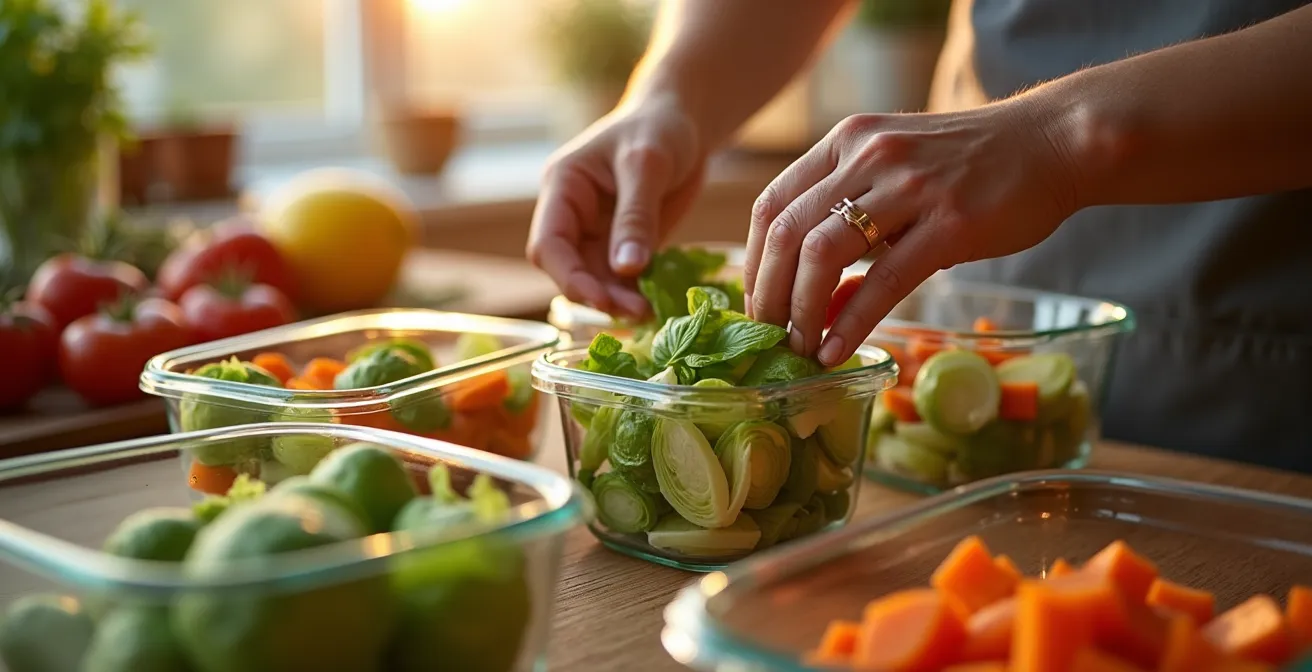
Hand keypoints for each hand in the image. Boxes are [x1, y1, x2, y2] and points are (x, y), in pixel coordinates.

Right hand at [527, 96, 705, 317]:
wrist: (684, 120)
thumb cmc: (659, 128)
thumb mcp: (648, 165)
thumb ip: (636, 216)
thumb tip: (626, 269)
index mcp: (563, 188)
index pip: (548, 244)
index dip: (570, 277)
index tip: (604, 299)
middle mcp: (572, 215)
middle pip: (569, 269)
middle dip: (598, 294)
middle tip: (639, 312)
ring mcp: (597, 232)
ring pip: (596, 279)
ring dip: (619, 299)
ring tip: (651, 312)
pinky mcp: (623, 243)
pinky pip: (622, 277)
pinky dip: (636, 292)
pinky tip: (658, 303)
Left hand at [743, 100, 1079, 365]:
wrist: (1053, 141)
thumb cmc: (972, 165)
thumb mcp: (897, 175)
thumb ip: (852, 228)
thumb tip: (813, 306)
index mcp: (847, 142)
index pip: (771, 204)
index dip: (752, 261)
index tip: (754, 303)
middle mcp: (868, 156)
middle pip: (786, 232)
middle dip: (766, 294)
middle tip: (766, 337)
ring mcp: (909, 187)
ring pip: (823, 254)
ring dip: (801, 310)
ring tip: (799, 348)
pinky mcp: (950, 224)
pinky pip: (884, 281)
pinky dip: (852, 322)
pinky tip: (836, 351)